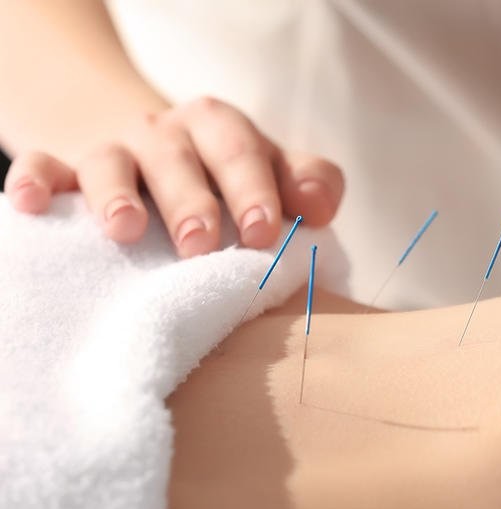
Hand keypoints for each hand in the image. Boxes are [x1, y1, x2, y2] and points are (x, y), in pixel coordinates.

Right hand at [4, 96, 344, 257]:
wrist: (152, 150)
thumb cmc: (223, 174)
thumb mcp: (269, 170)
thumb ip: (308, 183)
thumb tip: (322, 208)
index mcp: (220, 129)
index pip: (240, 149)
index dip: (253, 188)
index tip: (264, 234)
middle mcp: (167, 134)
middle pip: (178, 158)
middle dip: (190, 200)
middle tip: (201, 244)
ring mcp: (115, 150)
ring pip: (110, 162)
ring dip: (115, 193)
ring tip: (124, 229)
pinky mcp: (66, 168)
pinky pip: (43, 166)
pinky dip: (35, 181)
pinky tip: (35, 203)